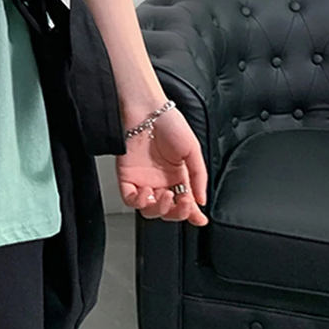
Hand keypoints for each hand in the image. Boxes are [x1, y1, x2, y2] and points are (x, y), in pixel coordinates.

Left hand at [116, 103, 209, 226]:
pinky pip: (129, 198)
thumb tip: (201, 200)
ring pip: (148, 209)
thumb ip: (199, 177)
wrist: (147, 109)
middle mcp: (160, 180)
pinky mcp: (126, 176)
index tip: (199, 219)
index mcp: (177, 176)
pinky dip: (139, 202)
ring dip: (159, 209)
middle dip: (176, 213)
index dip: (191, 214)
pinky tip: (147, 193)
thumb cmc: (169, 123)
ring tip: (165, 195)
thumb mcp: (193, 150)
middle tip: (182, 202)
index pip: (185, 202)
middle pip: (167, 211)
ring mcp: (143, 179)